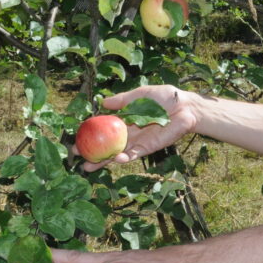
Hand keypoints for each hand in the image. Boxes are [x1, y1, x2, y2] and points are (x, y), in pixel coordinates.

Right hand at [78, 85, 198, 169]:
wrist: (185, 107)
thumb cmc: (165, 98)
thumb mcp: (140, 95)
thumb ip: (123, 100)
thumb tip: (103, 102)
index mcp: (125, 120)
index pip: (104, 129)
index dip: (91, 134)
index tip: (77, 138)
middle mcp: (129, 133)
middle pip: (107, 145)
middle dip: (92, 153)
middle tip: (77, 157)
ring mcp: (137, 142)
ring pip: (117, 154)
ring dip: (104, 162)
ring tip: (89, 167)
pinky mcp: (148, 148)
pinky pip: (133, 155)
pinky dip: (124, 158)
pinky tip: (115, 159)